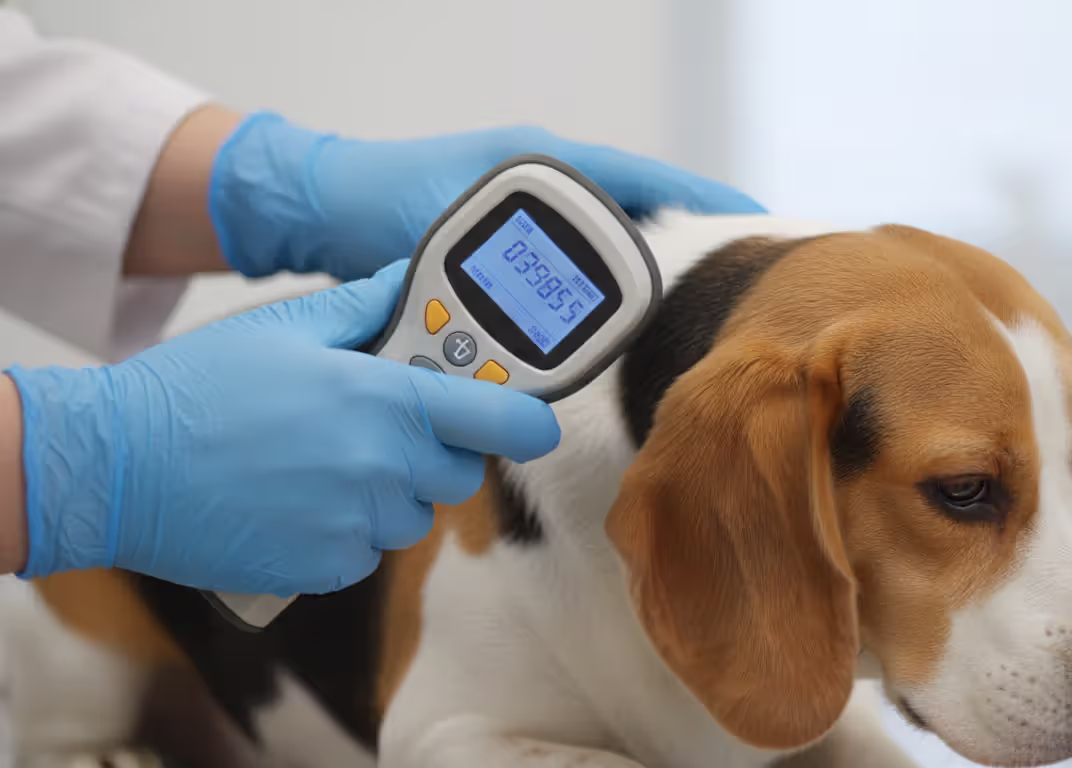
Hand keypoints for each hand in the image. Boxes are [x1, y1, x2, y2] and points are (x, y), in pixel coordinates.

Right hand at [6, 261, 558, 592]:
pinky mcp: (324, 568)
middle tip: (385, 426)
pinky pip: (366, 551)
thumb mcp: (286, 326)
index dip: (527, 419)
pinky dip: (348, 531)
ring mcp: (354, 523)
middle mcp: (382, 467)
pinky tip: (300, 500)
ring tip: (327, 463)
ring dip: (391, 493)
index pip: (500, 419)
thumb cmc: (198, 387)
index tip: (534, 419)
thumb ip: (365, 306)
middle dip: (436, 450)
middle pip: (458, 472)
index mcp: (384, 401)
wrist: (117, 467)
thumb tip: (411, 282)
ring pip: (413, 515)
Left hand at [209, 113, 765, 280]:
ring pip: (606, 237)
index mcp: (539, 163)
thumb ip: (494, 272)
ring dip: (642, 263)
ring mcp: (530, 208)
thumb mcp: (442, 239)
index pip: (644, 180)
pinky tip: (612, 315)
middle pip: (638, 209)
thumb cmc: (373, 206)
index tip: (757, 222)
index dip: (705, 201)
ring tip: (690, 302)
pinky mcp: (511, 237)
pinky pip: (571, 259)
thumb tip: (547, 314)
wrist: (321, 206)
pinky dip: (594, 282)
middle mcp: (544, 180)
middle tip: (734, 277)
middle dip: (687, 240)